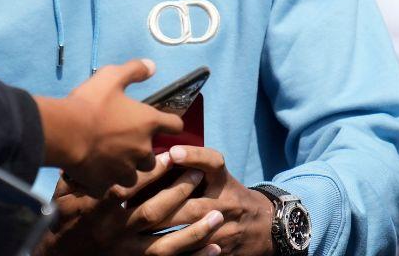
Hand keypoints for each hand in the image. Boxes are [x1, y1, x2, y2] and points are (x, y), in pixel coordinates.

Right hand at [34, 158, 222, 255]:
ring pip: (167, 243)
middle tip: (198, 177)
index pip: (128, 188)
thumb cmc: (60, 221)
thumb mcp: (63, 194)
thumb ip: (78, 172)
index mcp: (96, 210)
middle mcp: (114, 232)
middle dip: (178, 194)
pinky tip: (215, 248)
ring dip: (195, 231)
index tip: (171, 157)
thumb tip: (92, 145)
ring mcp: (127, 252)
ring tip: (218, 216)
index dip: (151, 173)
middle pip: (153, 213)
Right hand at [36, 59, 184, 195]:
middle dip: (142, 153)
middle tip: (125, 143)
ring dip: (125, 169)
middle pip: (152, 158)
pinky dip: (102, 181)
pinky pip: (107, 187)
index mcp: (147, 123)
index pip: (174, 125)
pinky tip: (92, 173)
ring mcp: (123, 171)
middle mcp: (141, 150)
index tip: (163, 123)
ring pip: (132, 176)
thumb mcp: (112, 77)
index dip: (170, 123)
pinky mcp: (104, 184)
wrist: (64, 132)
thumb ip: (134, 70)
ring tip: (109, 161)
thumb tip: (152, 66)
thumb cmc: (90, 103)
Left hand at [143, 146, 273, 255]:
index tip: (172, 152)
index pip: (213, 162)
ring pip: (193, 233)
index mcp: (224, 180)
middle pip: (194, 205)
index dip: (194, 156)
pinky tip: (154, 246)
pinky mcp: (226, 252)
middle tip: (132, 205)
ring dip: (163, 231)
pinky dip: (176, 250)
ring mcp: (228, 230)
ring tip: (135, 227)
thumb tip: (152, 158)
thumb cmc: (228, 194)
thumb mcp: (217, 175)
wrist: (266, 225)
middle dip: (162, 206)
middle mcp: (229, 203)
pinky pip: (198, 253)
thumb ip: (191, 165)